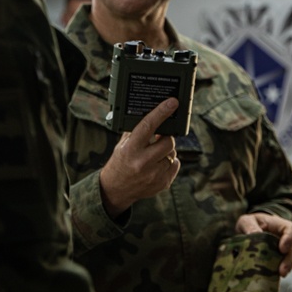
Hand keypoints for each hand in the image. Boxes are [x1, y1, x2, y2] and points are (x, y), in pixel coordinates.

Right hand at [99, 97, 180, 217]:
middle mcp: (142, 162)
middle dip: (166, 137)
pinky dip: (170, 162)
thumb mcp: (122, 144)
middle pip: (168, 141)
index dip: (161, 112)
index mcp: (131, 149)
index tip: (172, 102)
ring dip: (167, 151)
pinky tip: (159, 164)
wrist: (116, 189)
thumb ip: (136, 131)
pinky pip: (176, 164)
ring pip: (173, 153)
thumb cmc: (120, 162)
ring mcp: (154, 175)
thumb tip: (153, 114)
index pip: (148, 126)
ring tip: (155, 154)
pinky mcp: (162, 183)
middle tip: (159, 139)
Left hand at [235, 212, 291, 277]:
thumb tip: (252, 235)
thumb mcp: (247, 221)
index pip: (291, 230)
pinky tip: (272, 277)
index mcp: (280, 226)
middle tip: (282, 270)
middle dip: (289, 260)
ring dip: (286, 268)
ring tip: (280, 275)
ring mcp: (283, 251)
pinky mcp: (278, 262)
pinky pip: (281, 268)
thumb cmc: (250, 224)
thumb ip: (250, 226)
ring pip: (290, 260)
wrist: (248, 232)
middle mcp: (285, 239)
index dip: (290, 239)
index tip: (282, 249)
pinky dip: (277, 273)